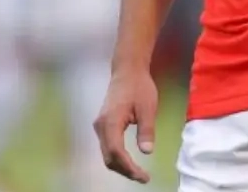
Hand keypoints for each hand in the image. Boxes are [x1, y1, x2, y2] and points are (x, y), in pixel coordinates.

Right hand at [93, 68, 158, 183]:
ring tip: (138, 172)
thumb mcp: (147, 107)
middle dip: (125, 170)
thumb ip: (147, 129)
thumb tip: (147, 151)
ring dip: (121, 166)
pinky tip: (130, 161)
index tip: (143, 176)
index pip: (116, 152)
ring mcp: (100, 125)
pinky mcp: (103, 125)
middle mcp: (101, 126)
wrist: (127, 70)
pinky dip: (118, 157)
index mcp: (111, 121)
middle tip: (143, 177)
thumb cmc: (139, 86)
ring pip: (106, 154)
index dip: (128, 167)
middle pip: (109, 157)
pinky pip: (107, 147)